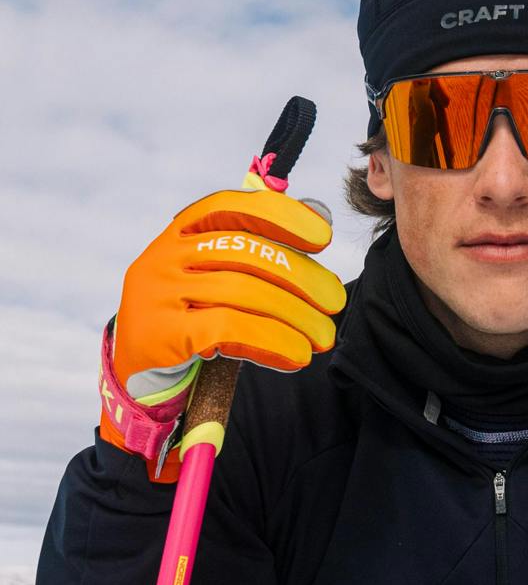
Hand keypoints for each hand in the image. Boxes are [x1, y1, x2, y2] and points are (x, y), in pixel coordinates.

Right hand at [101, 186, 344, 472]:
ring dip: (296, 315)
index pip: (232, 207)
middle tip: (334, 301)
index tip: (323, 236)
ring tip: (323, 336)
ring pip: (244, 292)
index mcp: (180, 234)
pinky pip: (230, 328)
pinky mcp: (161, 334)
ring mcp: (158, 294)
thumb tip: (319, 216)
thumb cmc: (188, 321)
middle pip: (247, 253)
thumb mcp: (212, 277)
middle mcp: (164, 256)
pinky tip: (296, 354)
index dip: (282, 216)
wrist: (136, 377)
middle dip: (301, 276)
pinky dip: (273, 340)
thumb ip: (255, 248)